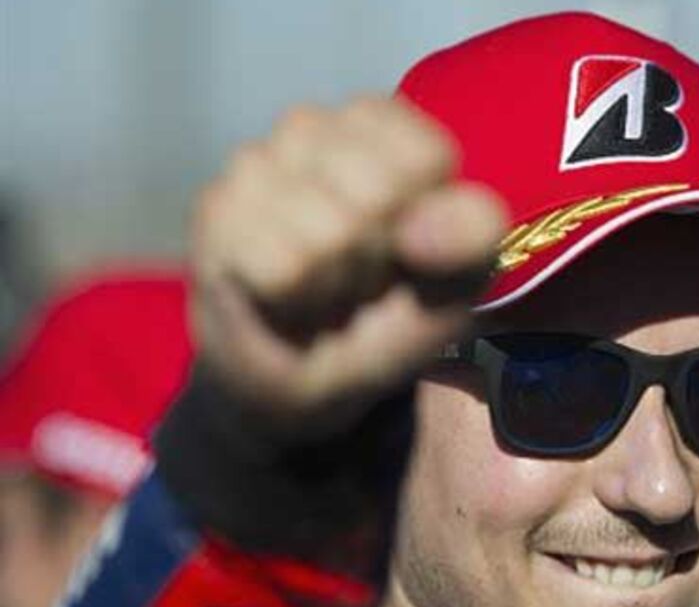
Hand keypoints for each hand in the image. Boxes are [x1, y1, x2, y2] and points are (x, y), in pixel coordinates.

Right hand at [191, 96, 505, 422]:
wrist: (307, 376)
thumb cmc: (388, 315)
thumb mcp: (457, 280)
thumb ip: (470, 239)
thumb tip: (421, 228)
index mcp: (382, 125)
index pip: (424, 156)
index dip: (430, 221)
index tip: (411, 246)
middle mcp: (313, 127)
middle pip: (377, 192)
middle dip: (380, 256)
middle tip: (361, 275)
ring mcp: (255, 162)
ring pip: (329, 232)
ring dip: (336, 284)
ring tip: (322, 286)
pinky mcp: (215, 212)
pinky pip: (285, 268)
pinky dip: (297, 302)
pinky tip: (285, 297)